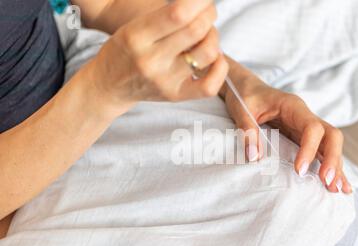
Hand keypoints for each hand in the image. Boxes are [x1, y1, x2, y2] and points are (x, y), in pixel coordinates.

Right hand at [89, 0, 228, 116]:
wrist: (109, 86)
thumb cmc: (125, 50)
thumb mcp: (134, 27)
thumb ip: (165, 17)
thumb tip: (199, 6)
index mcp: (136, 36)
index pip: (178, 13)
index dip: (200, 2)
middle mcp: (151, 60)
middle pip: (196, 30)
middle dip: (209, 14)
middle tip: (207, 11)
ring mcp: (166, 81)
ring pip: (207, 53)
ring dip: (214, 37)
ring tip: (206, 34)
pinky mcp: (176, 96)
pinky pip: (209, 86)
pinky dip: (220, 68)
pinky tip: (216, 58)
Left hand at [223, 75, 351, 193]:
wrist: (246, 88)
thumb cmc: (245, 97)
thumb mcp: (242, 110)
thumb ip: (248, 131)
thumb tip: (254, 158)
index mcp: (293, 107)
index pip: (312, 127)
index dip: (310, 149)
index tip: (299, 170)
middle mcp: (306, 117)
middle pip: (332, 136)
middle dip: (333, 159)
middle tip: (327, 183)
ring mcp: (308, 128)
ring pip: (331, 146)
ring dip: (336, 167)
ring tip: (337, 190)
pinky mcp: (304, 137)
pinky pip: (323, 151)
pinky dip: (331, 167)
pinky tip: (338, 184)